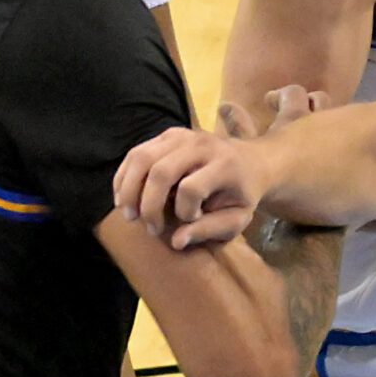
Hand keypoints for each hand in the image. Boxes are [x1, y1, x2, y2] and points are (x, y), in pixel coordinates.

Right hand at [114, 85, 321, 247]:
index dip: (185, 212)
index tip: (192, 221)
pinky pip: (137, 153)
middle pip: (161, 171)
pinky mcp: (168, 135)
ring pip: (142, 158)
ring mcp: (182, 135)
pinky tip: (123, 197)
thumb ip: (210, 230)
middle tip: (150, 229)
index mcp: (225, 165)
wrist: (252, 162)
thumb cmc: (243, 195)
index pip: (191, 188)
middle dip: (149, 205)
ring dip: (128, 190)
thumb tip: (176, 242)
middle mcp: (202, 145)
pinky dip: (125, 176)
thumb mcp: (238, 218)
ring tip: (129, 215)